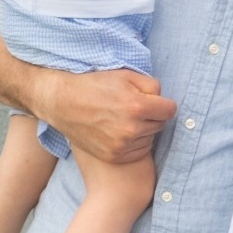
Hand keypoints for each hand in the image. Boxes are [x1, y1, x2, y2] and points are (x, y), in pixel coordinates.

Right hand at [42, 67, 174, 165]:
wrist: (62, 103)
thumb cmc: (94, 86)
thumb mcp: (124, 75)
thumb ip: (151, 85)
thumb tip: (163, 99)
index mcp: (137, 107)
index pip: (170, 110)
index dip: (163, 104)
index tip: (154, 103)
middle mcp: (131, 129)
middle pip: (160, 125)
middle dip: (152, 116)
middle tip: (133, 109)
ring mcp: (122, 145)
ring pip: (150, 139)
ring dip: (143, 131)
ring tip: (123, 120)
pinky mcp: (114, 156)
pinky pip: (139, 151)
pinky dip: (134, 143)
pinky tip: (120, 132)